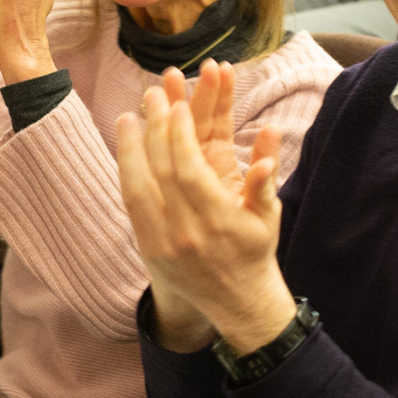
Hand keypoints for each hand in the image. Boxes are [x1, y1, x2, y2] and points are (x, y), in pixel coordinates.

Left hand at [115, 76, 291, 354]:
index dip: (181, 134)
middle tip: (152, 94)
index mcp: (219, 221)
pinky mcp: (148, 249)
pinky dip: (127, 173)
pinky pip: (132, 205)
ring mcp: (163, 244)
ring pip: (137, 188)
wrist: (237, 303)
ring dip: (130, 149)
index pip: (190, 169)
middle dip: (155, 130)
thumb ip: (265, 176)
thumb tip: (272, 131)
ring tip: (128, 115)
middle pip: (161, 172)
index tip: (178, 104)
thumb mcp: (268, 216)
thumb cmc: (256, 250)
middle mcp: (187, 233)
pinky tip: (126, 149)